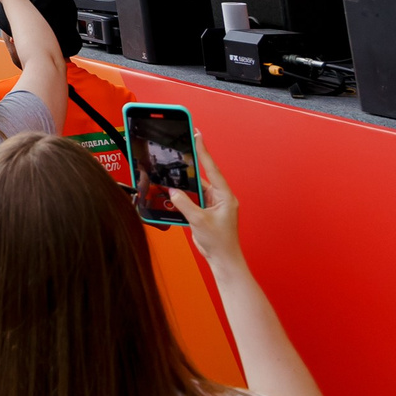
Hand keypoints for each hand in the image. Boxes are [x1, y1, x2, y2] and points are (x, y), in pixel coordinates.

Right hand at [168, 142, 241, 268]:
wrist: (223, 259)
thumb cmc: (220, 243)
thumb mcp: (199, 221)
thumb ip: (185, 204)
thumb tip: (173, 191)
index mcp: (225, 196)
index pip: (212, 169)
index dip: (204, 151)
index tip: (198, 136)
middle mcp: (220, 198)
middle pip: (201, 178)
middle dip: (188, 170)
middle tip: (178, 154)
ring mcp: (212, 205)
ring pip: (194, 190)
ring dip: (183, 189)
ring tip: (170, 183)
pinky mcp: (205, 212)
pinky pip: (191, 200)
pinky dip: (182, 199)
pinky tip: (173, 198)